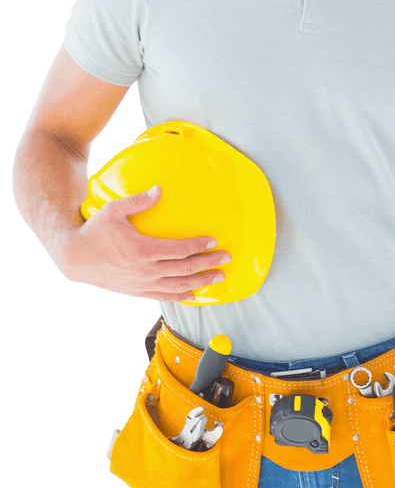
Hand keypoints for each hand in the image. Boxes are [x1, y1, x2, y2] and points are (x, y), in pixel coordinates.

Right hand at [59, 185, 230, 300]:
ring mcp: (141, 284)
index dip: (199, 245)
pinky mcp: (137, 292)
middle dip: (208, 264)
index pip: (179, 250)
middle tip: (226, 260)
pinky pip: (164, 297)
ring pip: (178, 287)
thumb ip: (138, 201)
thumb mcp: (113, 210)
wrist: (75, 258)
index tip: (213, 241)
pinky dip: (182, 296)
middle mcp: (144, 271)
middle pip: (184, 269)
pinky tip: (194, 294)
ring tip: (218, 279)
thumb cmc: (95, 231)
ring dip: (200, 282)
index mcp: (141, 250)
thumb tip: (159, 190)